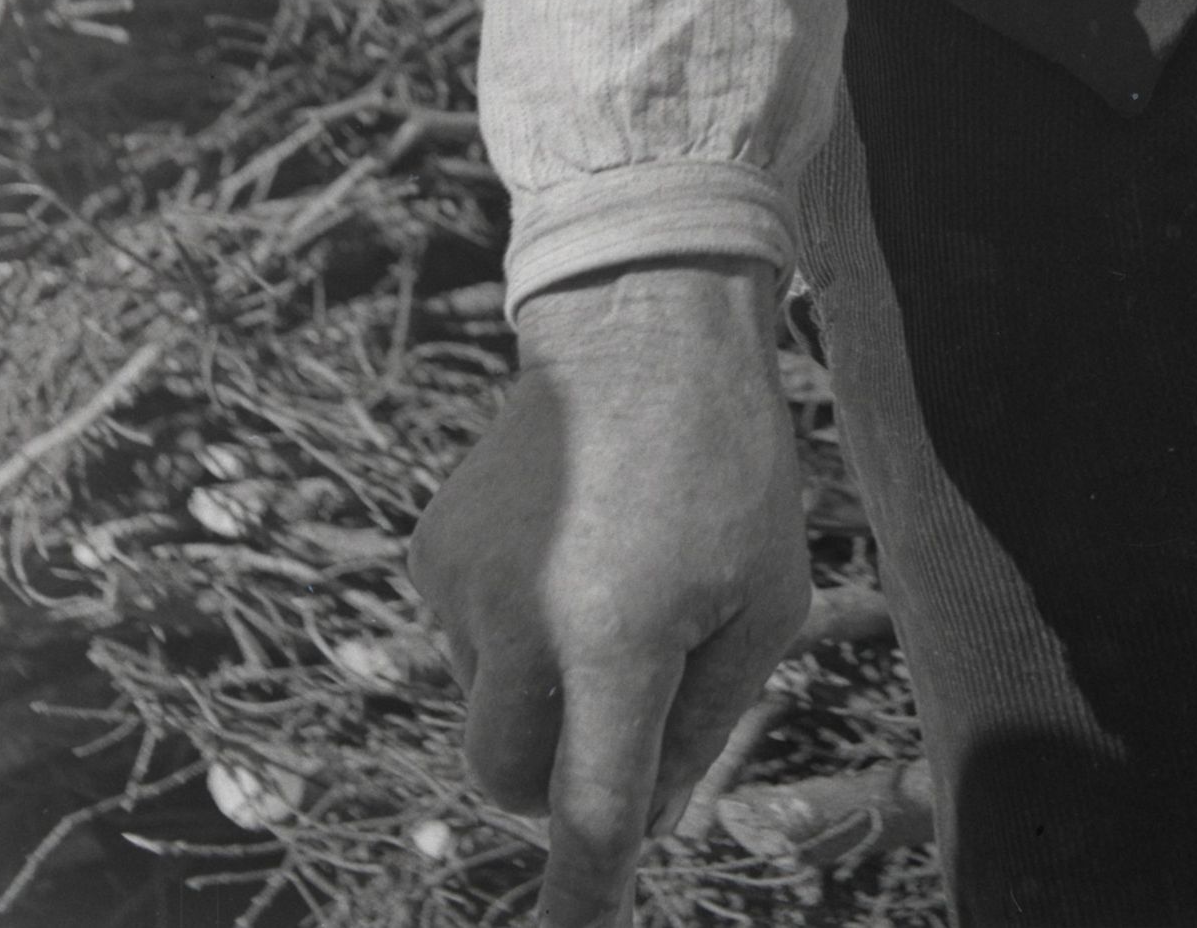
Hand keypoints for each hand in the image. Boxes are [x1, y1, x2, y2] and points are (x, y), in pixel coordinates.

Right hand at [410, 258, 811, 926]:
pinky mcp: (430, 555)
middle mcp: (521, 622)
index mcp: (618, 639)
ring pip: (489, 708)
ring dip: (544, 684)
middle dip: (554, 785)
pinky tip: (564, 542)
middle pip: (510, 782)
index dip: (582, 898)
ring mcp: (461, 587)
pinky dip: (513, 626)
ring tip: (610, 571)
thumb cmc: (730, 468)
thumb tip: (648, 828)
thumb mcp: (766, 599)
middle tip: (620, 715)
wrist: (641, 327)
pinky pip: (469, 641)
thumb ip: (707, 726)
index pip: (589, 812)